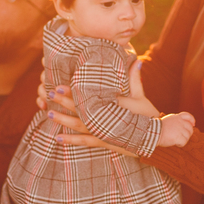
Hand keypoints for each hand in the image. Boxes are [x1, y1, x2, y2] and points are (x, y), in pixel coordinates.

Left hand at [45, 60, 160, 153]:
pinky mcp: (103, 142)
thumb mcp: (141, 96)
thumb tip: (138, 61)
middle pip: (79, 110)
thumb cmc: (148, 116)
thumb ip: (135, 78)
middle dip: (63, 102)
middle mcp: (104, 119)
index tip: (58, 85)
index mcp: (111, 106)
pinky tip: (58, 138)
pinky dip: (71, 140)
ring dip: (62, 120)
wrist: (155, 139)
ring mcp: (102, 132)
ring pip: (78, 126)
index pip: (88, 97)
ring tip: (48, 113)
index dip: (72, 92)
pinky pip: (84, 142)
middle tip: (48, 93)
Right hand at [158, 112, 195, 146]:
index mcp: (176, 117)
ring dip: (183, 139)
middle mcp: (179, 122)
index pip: (188, 116)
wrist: (153, 132)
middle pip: (190, 128)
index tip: (193, 124)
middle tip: (182, 137)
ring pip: (187, 136)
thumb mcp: (167, 120)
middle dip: (188, 133)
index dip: (192, 120)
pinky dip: (181, 144)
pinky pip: (184, 142)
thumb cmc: (157, 128)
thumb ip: (175, 122)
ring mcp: (179, 129)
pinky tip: (176, 143)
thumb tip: (183, 127)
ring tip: (176, 140)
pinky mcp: (178, 137)